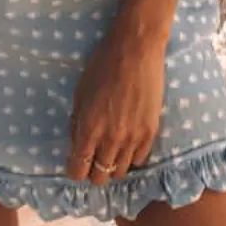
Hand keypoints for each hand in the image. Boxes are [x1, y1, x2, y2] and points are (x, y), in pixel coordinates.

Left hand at [66, 27, 165, 184]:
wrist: (137, 48)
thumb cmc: (103, 64)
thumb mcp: (80, 92)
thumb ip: (77, 121)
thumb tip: (78, 142)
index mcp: (89, 128)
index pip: (78, 169)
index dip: (75, 171)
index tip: (76, 166)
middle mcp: (111, 139)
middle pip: (100, 176)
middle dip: (93, 172)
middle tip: (93, 159)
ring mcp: (133, 137)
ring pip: (121, 172)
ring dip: (113, 166)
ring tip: (111, 153)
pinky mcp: (151, 131)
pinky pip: (140, 159)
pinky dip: (131, 157)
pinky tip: (127, 146)